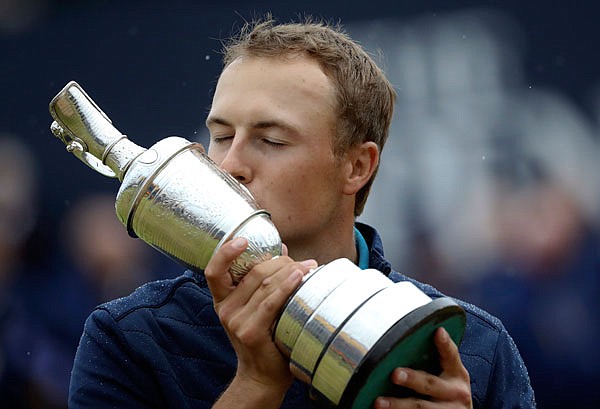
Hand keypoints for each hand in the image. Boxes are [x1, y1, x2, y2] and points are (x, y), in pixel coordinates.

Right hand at [204, 237, 316, 401]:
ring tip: (309, 267)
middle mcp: (225, 309)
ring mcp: (235, 321)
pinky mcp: (250, 331)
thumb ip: (265, 280)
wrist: (263, 375)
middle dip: (280, 262)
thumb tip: (281, 250)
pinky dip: (287, 286)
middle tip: (302, 263)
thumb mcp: (258, 307)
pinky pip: (271, 301)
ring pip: (265, 283)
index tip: (243, 239)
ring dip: (291, 271)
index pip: (214, 270)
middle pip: (253, 272)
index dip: (226, 252)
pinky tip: (300, 277)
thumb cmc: (265, 338)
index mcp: (223, 300)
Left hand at [374, 327, 471, 408]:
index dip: (445, 344)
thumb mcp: (449, 376)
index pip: (451, 355)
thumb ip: (435, 362)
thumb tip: (402, 345)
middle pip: (430, 384)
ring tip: (379, 402)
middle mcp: (456, 392)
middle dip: (412, 379)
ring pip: (420, 407)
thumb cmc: (449, 393)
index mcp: (457, 374)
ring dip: (398, 404)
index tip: (438, 332)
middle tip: (395, 374)